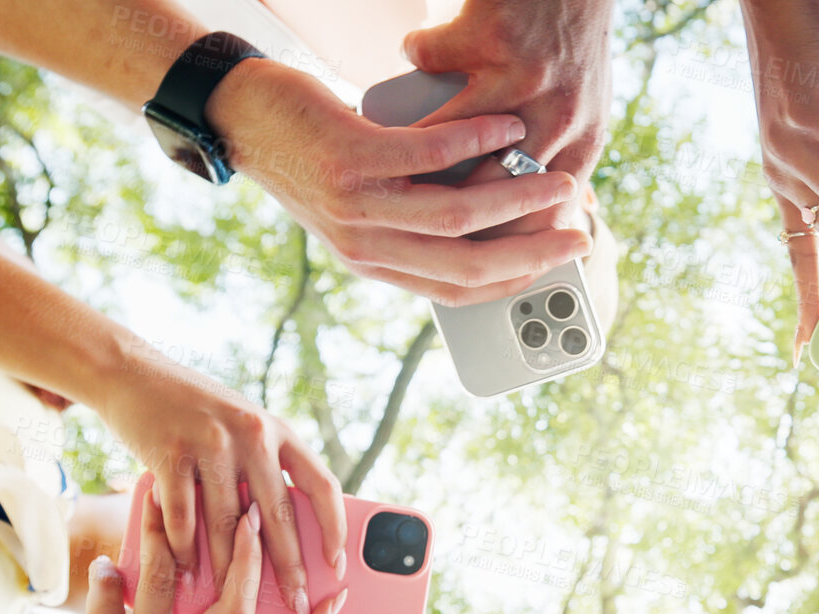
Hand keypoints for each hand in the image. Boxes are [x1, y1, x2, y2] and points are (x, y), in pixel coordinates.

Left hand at [12, 492, 342, 613]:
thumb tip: (226, 562)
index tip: (339, 593)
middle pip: (236, 609)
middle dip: (247, 555)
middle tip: (253, 513)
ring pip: (170, 586)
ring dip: (165, 536)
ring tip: (158, 500)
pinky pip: (113, 593)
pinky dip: (110, 571)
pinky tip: (107, 563)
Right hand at [95, 343, 349, 613]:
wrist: (132, 373)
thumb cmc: (194, 413)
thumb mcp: (242, 427)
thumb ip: (264, 468)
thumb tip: (281, 538)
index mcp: (278, 430)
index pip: (322, 484)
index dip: (334, 528)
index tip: (337, 564)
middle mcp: (252, 433)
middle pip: (278, 514)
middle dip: (289, 567)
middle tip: (296, 602)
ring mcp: (210, 442)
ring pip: (228, 523)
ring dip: (230, 569)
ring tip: (235, 600)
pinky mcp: (168, 453)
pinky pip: (183, 516)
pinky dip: (183, 550)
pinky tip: (186, 572)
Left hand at [208, 58, 590, 303]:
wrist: (240, 117)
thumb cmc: (311, 154)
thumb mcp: (361, 205)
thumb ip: (413, 220)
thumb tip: (489, 217)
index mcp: (374, 263)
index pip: (459, 291)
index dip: (517, 280)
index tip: (558, 261)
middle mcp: (365, 246)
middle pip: (468, 263)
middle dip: (533, 250)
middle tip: (577, 231)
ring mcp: (355, 207)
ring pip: (456, 215)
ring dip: (516, 197)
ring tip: (554, 178)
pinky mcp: (349, 158)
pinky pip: (429, 156)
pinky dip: (477, 141)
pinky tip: (506, 129)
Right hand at [403, 0, 612, 236]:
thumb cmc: (571, 35)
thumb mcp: (585, 106)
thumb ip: (559, 152)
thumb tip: (520, 208)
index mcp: (584, 140)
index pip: (540, 216)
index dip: (497, 243)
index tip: (457, 251)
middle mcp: (561, 117)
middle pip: (490, 188)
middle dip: (441, 204)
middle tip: (401, 209)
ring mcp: (526, 78)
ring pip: (450, 133)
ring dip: (412, 138)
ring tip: (383, 138)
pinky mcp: (491, 36)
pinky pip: (431, 57)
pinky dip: (419, 51)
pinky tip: (419, 50)